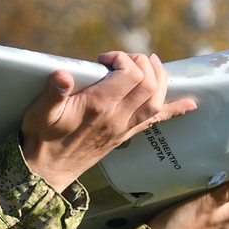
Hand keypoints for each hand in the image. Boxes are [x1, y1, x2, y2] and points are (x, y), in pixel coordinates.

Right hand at [20, 52, 195, 191]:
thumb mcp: (39, 113)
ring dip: (160, 78)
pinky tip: (189, 104)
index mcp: (98, 106)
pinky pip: (156, 120)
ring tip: (152, 65)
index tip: (103, 58)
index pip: (129, 73)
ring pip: (157, 99)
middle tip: (125, 59)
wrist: (48, 170)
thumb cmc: (42, 139)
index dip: (121, 58)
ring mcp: (124, 127)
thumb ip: (52, 93)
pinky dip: (174, 110)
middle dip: (142, 63)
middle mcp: (117, 117)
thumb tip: (61, 74)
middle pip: (149, 83)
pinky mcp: (125, 135)